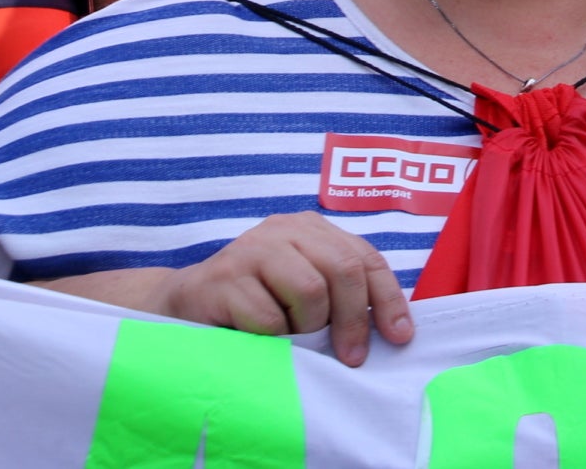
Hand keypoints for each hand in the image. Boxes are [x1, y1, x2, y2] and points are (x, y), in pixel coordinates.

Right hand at [156, 212, 412, 364]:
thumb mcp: (303, 289)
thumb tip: (392, 329)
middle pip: (343, 270)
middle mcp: (286, 230)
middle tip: (351, 356)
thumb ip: (340, 293)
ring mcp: (253, 249)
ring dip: (307, 327)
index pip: (365, 258)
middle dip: (354, 319)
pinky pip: (269, 317)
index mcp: (312, 228)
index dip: (388, 299)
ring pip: (310, 290)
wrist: (184, 304)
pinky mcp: (224, 277)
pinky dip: (272, 337)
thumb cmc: (255, 300)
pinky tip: (258, 337)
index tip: (400, 337)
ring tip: (291, 337)